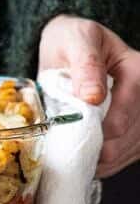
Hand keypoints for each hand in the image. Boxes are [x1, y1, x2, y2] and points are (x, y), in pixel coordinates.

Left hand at [39, 15, 139, 176]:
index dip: (101, 129)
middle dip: (99, 148)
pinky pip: (126, 156)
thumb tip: (93, 97)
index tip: (77, 136)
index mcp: (136, 69)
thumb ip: (86, 64)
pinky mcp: (136, 130)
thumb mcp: (75, 40)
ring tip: (76, 156)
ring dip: (102, 159)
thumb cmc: (72, 40)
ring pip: (128, 150)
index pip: (126, 111)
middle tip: (70, 152)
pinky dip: (106, 163)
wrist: (71, 47)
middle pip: (128, 136)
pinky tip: (88, 160)